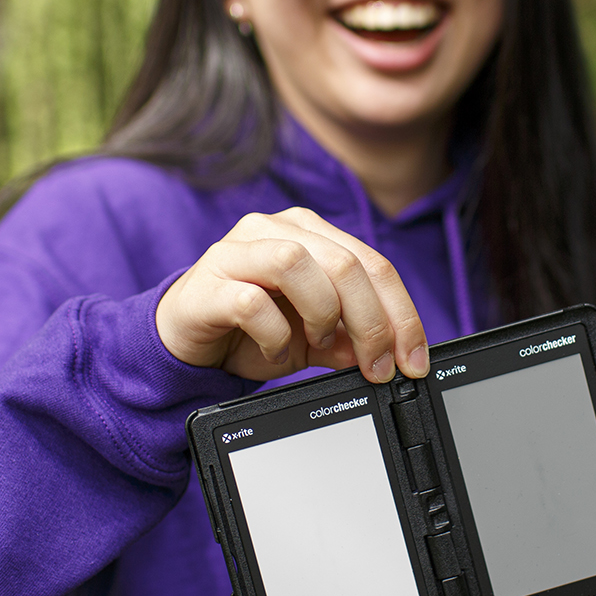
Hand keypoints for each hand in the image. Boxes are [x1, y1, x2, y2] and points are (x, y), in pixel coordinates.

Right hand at [156, 207, 430, 382]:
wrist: (184, 340)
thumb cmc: (248, 329)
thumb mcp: (311, 339)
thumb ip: (347, 341)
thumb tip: (384, 353)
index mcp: (310, 233)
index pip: (373, 263)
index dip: (401, 314)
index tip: (412, 360)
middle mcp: (275, 229)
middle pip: (344, 263)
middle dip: (371, 322)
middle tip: (376, 366)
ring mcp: (237, 250)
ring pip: (297, 264)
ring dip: (321, 314)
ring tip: (316, 344)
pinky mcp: (207, 282)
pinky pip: (251, 301)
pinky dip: (275, 334)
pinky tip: (276, 350)